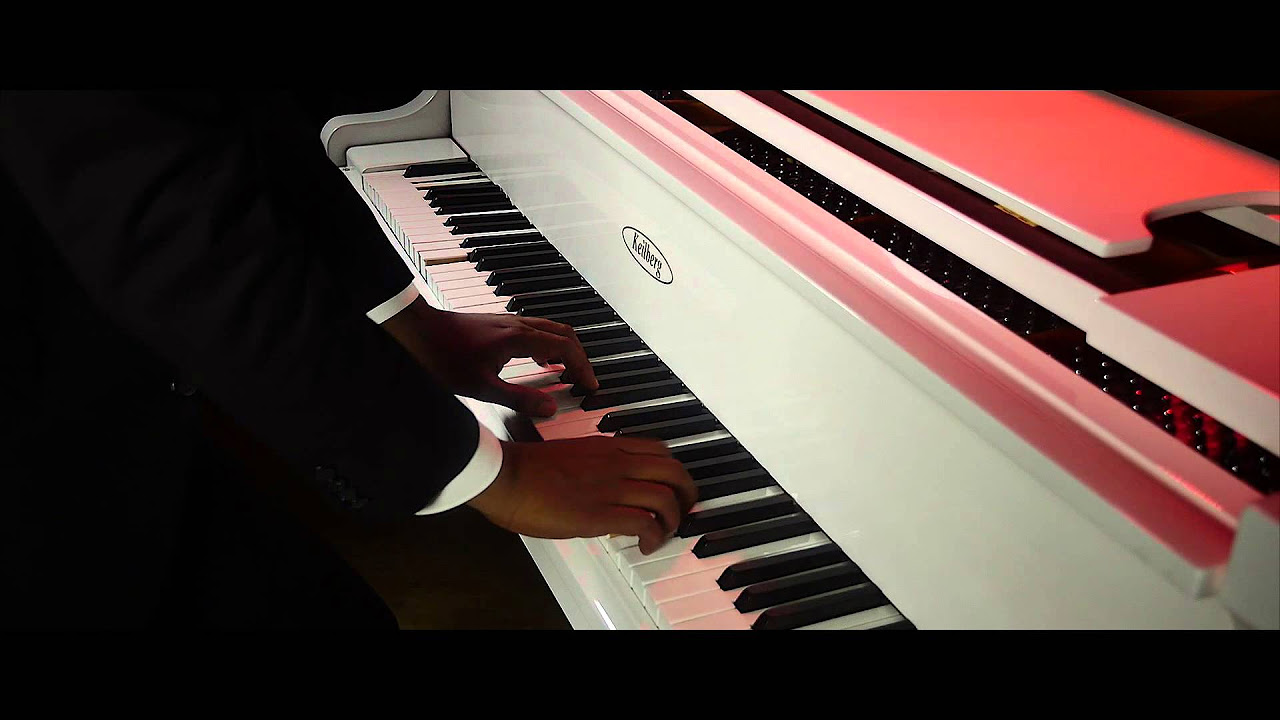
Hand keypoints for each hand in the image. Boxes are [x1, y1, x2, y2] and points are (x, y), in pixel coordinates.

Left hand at [384, 297, 597, 416]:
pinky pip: (537, 331)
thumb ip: (519, 399)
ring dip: (566, 349)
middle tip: (586, 380)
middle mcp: (519, 325)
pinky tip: (541, 362)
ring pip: (551, 330)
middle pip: (565, 334)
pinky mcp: (500, 324)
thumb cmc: (445, 357)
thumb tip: (551, 408)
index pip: (566, 348)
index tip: (591, 386)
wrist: (418, 331)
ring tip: (569, 373)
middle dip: (580, 356)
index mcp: (520, 339)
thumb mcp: (481, 387)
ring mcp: (509, 322)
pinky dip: (550, 345)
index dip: (584, 367)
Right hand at [467, 437, 698, 554]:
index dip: (675, 471)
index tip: (674, 487)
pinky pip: (644, 523)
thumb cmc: (528, 468)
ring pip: (665, 498)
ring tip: (665, 533)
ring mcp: (610, 487)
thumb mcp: (572, 455)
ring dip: (673, 520)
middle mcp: (616, 463)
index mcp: (608, 447)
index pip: (660, 450)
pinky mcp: (600, 514)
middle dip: (687, 494)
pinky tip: (646, 545)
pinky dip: (654, 537)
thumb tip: (607, 487)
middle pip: (673, 472)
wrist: (506, 475)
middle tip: (684, 511)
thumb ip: (596, 465)